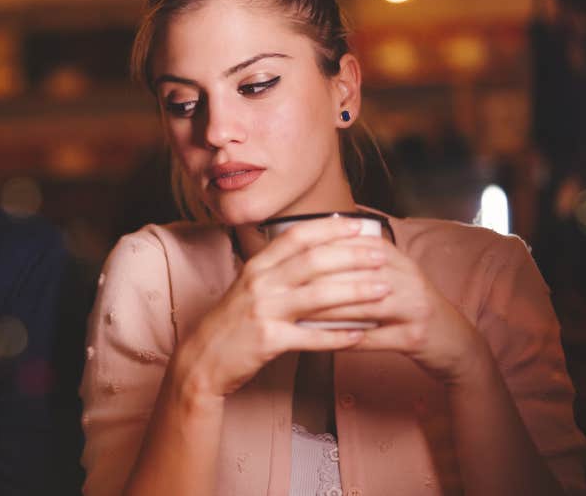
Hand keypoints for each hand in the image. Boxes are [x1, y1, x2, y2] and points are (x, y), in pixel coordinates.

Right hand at [173, 218, 388, 398]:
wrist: (202, 359)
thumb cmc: (232, 322)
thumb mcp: (248, 286)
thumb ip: (277, 268)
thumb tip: (314, 250)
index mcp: (256, 265)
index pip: (297, 237)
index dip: (330, 230)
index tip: (359, 227)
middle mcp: (259, 283)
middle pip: (313, 262)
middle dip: (353, 257)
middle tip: (381, 256)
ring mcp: (263, 311)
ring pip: (318, 296)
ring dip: (355, 292)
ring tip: (384, 290)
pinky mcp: (268, 340)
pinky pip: (311, 337)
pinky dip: (338, 336)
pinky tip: (360, 335)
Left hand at [304, 237, 491, 385]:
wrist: (456, 342)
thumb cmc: (410, 308)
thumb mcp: (390, 278)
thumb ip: (357, 263)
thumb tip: (311, 251)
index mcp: (397, 259)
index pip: (354, 245)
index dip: (321, 250)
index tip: (288, 257)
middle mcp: (408, 277)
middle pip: (356, 272)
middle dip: (318, 280)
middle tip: (285, 289)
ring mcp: (415, 306)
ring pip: (363, 305)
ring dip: (328, 312)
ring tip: (297, 316)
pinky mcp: (415, 336)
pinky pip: (374, 337)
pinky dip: (346, 339)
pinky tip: (323, 342)